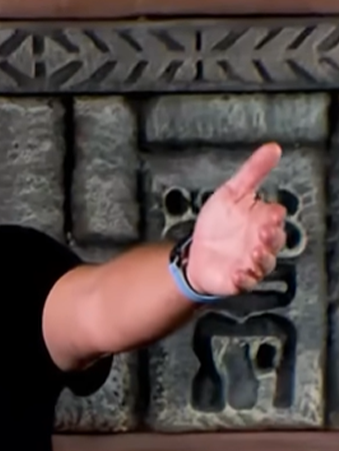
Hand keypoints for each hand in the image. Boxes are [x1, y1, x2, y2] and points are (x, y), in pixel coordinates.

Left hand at [184, 142, 288, 294]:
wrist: (196, 252)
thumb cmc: (217, 224)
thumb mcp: (231, 192)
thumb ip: (253, 172)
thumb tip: (272, 148)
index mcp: (262, 220)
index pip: (276, 216)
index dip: (273, 215)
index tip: (269, 213)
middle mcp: (261, 242)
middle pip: (275, 240)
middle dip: (271, 237)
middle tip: (263, 232)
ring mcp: (251, 261)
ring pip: (265, 262)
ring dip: (261, 257)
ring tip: (252, 252)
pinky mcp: (238, 278)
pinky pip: (246, 281)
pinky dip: (244, 278)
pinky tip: (237, 272)